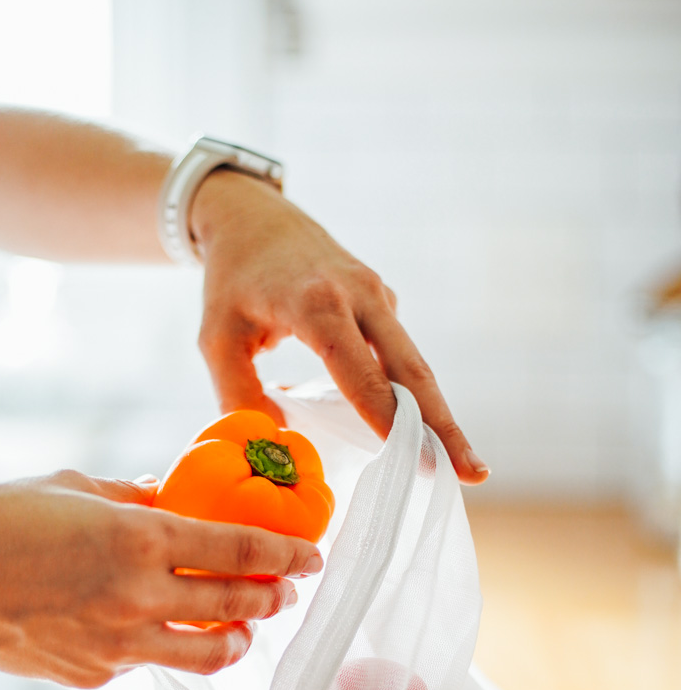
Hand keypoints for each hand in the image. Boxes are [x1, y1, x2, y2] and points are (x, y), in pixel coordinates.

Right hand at [0, 470, 321, 686]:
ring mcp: (121, 643)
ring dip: (237, 641)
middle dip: (273, 599)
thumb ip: (132, 497)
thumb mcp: (74, 487)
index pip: (242, 549)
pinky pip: (147, 664)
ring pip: (208, 655)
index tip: (311, 557)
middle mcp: (142, 595)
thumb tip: (165, 497)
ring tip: (244, 632)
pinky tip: (155, 635)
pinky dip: (163, 649)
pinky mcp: (97, 674)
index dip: (287, 554)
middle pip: (237, 604)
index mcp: (143, 538)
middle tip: (286, 593)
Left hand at [191, 170, 488, 484]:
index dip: (391, 421)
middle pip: (411, 371)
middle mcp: (358, 294)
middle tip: (473, 473)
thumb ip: (237, 394)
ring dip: (439, 415)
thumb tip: (274, 442)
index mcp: (316, 303)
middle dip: (443, 426)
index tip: (419, 459)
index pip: (361, 375)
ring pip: (415, 364)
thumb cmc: (230, 281)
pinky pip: (400, 353)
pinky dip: (414, 394)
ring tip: (464, 465)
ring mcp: (376, 295)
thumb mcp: (216, 338)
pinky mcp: (381, 301)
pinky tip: (422, 434)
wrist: (253, 216)